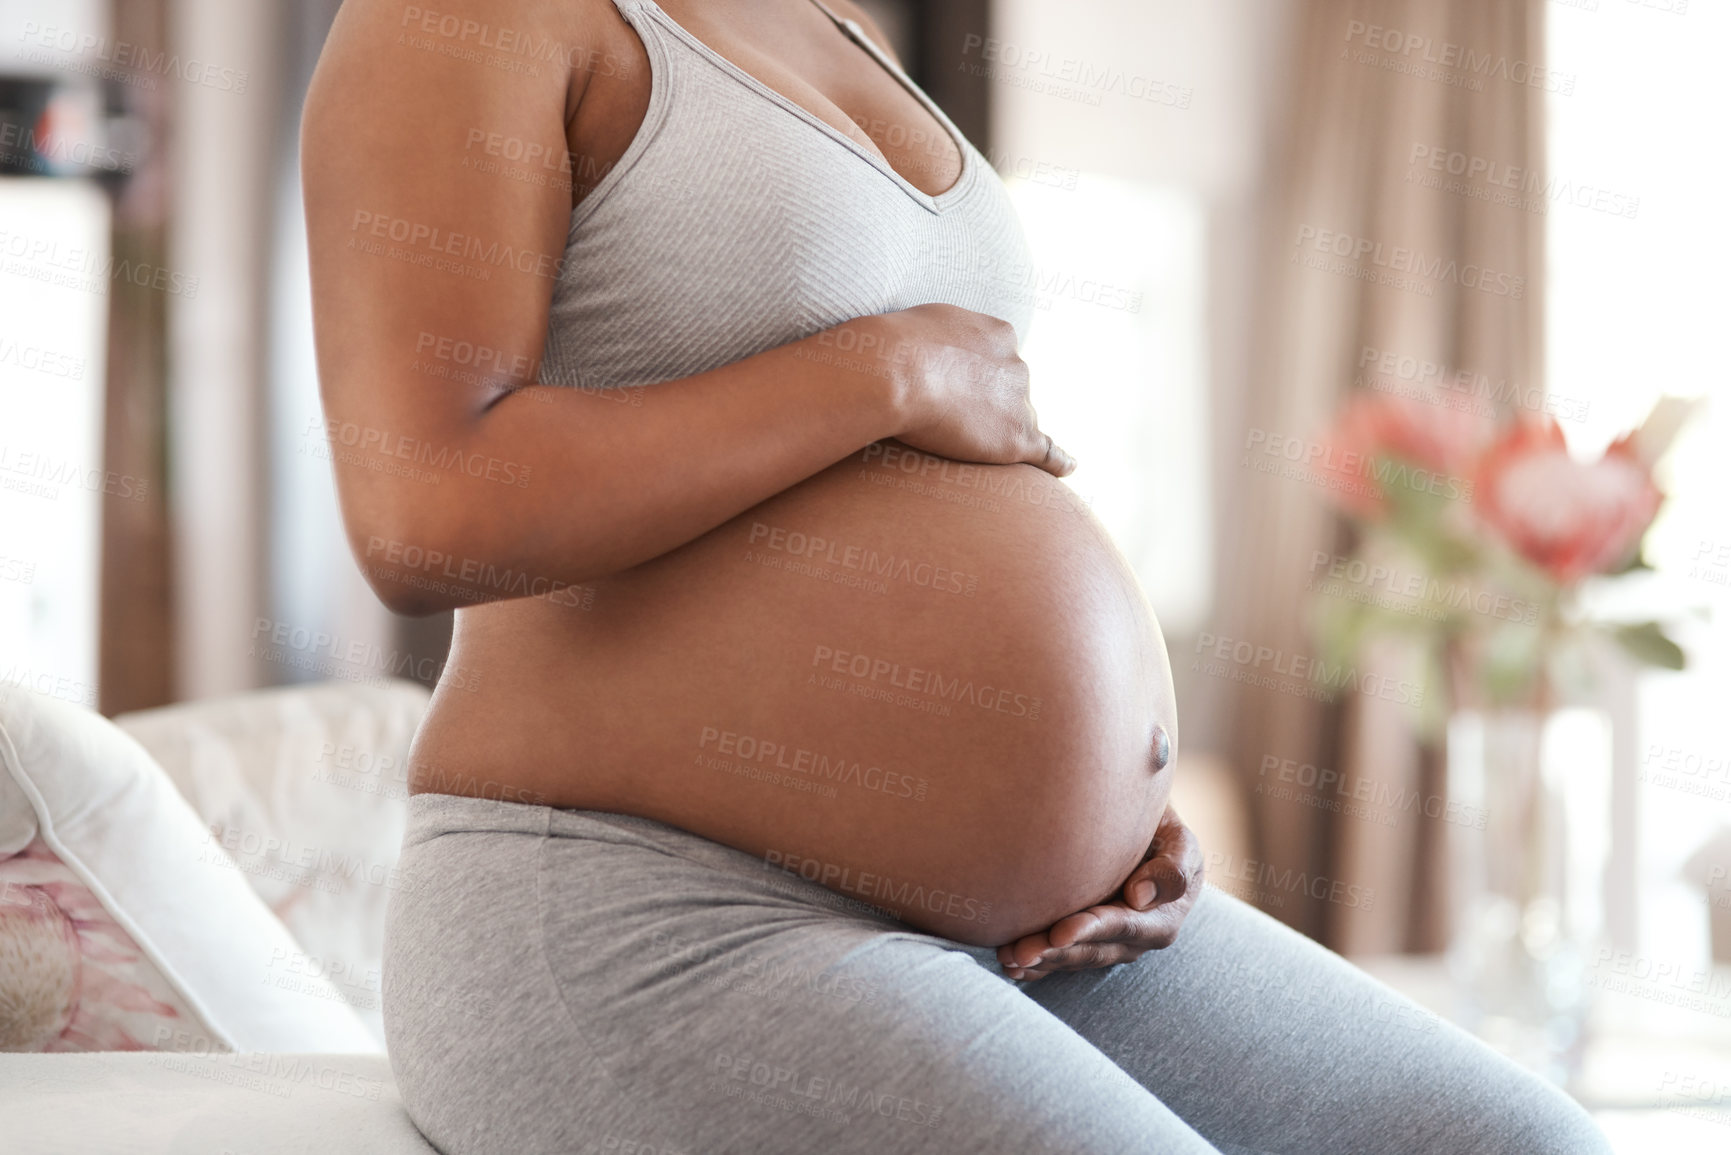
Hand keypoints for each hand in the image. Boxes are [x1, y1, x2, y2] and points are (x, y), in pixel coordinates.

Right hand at [880, 303, 1075, 477]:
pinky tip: (1068, 468)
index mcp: (999, 336)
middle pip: (1010, 392)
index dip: (975, 377)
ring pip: (1018, 422)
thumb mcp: (926, 324)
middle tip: (944, 415)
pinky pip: (1047, 452)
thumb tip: (939, 349)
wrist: (896, 372)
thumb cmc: (896, 348)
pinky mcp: (1017, 438)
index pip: (998, 361)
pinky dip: (1058, 461)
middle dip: (986, 405)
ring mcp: (1020, 403)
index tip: (954, 385)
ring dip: (996, 432)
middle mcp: (1017, 366)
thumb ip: (946, 337)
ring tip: (957, 440)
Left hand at [996, 808, 1203, 981]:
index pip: (1122, 926)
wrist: (1146, 836)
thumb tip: (1138, 897)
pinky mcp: (1087, 943)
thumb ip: (1171, 868)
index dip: (1090, 930)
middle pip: (1091, 949)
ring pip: (1072, 958)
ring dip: (1040, 960)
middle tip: (1020, 951)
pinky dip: (1037, 965)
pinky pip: (1062, 959)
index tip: (1059, 932)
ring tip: (1006, 957)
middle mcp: (1134, 940)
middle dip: (1055, 953)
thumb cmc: (1163, 833)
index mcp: (1160, 919)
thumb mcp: (1179, 842)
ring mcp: (1108, 945)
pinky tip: (1009, 966)